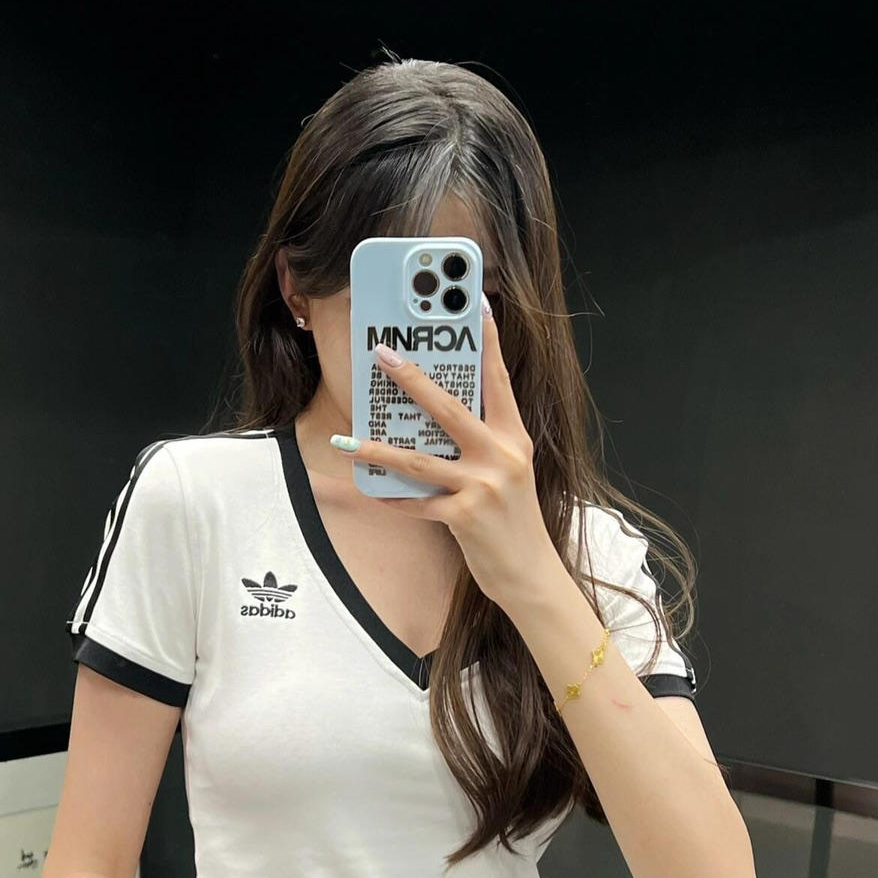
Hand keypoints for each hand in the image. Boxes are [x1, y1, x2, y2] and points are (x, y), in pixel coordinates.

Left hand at [334, 303, 557, 609]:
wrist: (531, 573)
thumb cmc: (514, 520)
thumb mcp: (510, 472)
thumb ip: (483, 443)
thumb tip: (435, 419)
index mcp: (514, 438)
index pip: (498, 380)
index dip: (487, 341)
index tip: (474, 304)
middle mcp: (502, 455)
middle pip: (449, 409)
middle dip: (412, 379)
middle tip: (383, 354)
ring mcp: (484, 486)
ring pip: (420, 460)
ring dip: (378, 451)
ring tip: (347, 442)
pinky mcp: (466, 517)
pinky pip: (416, 504)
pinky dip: (390, 499)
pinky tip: (368, 491)